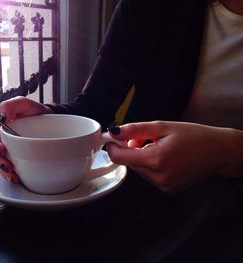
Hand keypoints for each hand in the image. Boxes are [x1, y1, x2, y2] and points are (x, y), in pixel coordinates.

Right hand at [0, 96, 53, 182]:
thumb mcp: (24, 103)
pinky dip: (13, 176)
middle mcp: (3, 142)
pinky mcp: (19, 161)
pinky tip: (18, 179)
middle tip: (7, 166)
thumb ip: (11, 105)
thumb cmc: (35, 111)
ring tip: (13, 176)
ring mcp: (11, 153)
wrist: (51, 120)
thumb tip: (2, 116)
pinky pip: (12, 171)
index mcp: (1, 129)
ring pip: (1, 165)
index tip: (0, 150)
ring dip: (4, 172)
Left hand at [107, 121, 242, 193]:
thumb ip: (136, 130)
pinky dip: (151, 166)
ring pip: (139, 170)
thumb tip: (114, 132)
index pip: (120, 158)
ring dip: (141, 158)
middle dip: (130, 150)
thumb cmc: (194, 136)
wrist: (218, 152)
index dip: (112, 147)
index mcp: (156, 159)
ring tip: (159, 147)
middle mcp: (158, 177)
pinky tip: (165, 158)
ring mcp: (163, 186)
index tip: (112, 139)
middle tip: (144, 138)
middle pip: (129, 163)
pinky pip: (149, 176)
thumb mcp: (163, 127)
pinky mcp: (168, 189)